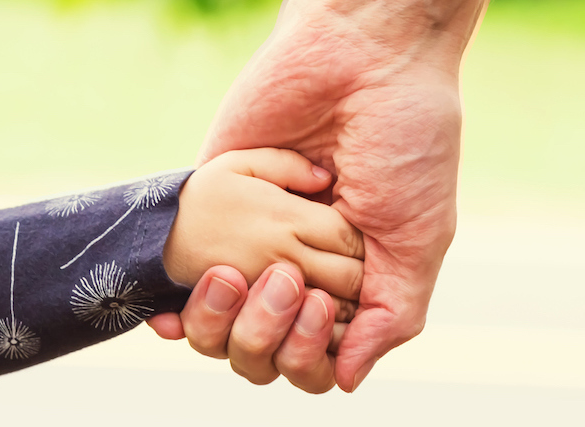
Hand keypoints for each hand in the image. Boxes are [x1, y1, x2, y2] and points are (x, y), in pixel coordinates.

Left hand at [152, 0, 486, 391]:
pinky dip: (174, 306)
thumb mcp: (418, 237)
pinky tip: (166, 311)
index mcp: (347, 284)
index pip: (313, 359)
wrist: (362, 58)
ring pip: (217, 330)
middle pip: (261, 354)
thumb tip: (342, 381)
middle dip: (268, 337)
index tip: (320, 306)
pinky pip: (177, 278)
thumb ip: (392, 315)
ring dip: (224, 321)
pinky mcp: (210, 207)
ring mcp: (250, 242)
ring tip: (240, 272)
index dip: (307, 356)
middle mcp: (296, 270)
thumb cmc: (406, 143)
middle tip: (289, 280)